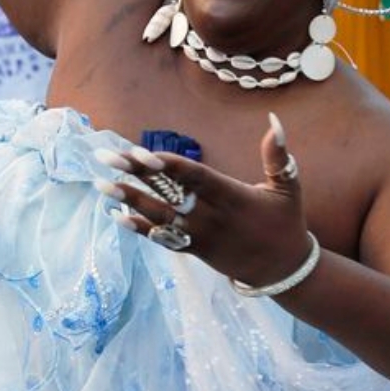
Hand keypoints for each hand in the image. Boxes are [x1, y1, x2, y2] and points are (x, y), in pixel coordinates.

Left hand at [94, 112, 315, 290]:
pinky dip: (139, 228)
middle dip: (136, 176)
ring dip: (129, 200)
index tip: (141, 153)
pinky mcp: (194, 250)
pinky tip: (115, 216)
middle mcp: (211, 217)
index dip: (168, 166)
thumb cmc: (286, 222)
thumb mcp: (289, 187)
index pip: (195, 178)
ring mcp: (200, 236)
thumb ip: (278, 155)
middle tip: (106, 157)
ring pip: (159, 217)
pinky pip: (162, 239)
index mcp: (233, 197)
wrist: (282, 271)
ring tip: (100, 184)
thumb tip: (275, 120)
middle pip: (169, 194)